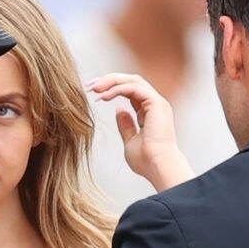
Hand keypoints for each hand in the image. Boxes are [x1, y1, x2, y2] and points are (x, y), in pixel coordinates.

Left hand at [87, 74, 193, 191]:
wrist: (158, 167)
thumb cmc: (146, 161)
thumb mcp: (130, 141)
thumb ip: (125, 125)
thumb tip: (118, 110)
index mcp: (150, 111)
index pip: (130, 90)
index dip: (111, 88)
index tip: (94, 91)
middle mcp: (155, 104)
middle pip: (131, 81)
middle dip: (109, 80)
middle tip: (90, 85)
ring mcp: (157, 102)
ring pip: (132, 80)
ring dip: (111, 81)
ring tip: (94, 88)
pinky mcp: (156, 103)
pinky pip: (133, 88)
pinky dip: (117, 89)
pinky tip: (104, 97)